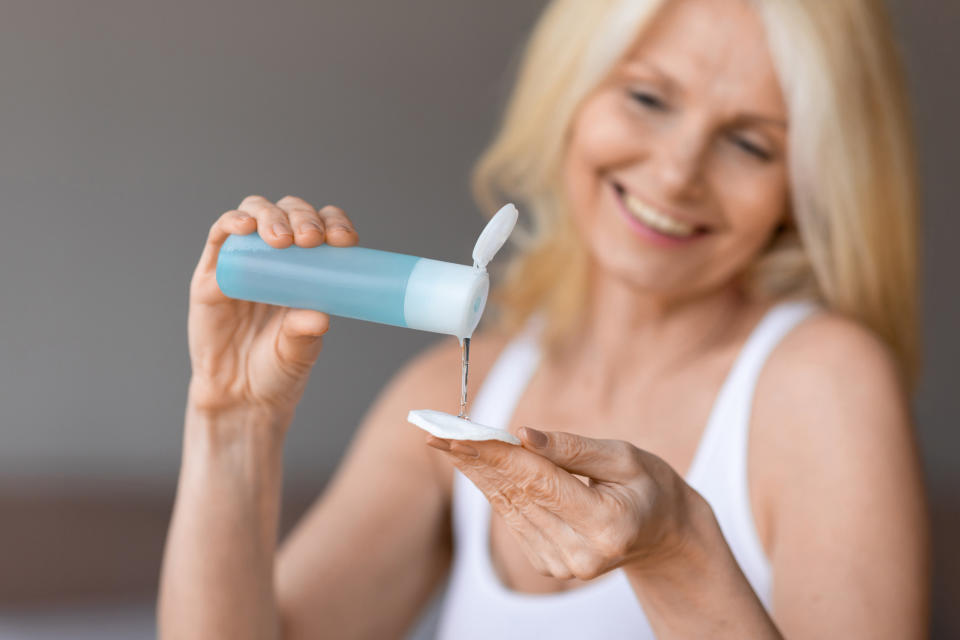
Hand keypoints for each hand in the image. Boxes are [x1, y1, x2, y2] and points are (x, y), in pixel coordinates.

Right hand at [187, 195, 357, 427]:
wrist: (239, 395)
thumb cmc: (277, 369)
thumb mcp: (298, 352)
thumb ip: (305, 334)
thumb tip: (321, 317)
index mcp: (308, 267)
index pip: (323, 228)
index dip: (334, 223)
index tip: (345, 240)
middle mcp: (276, 257)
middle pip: (289, 212)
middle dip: (303, 217)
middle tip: (311, 239)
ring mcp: (244, 260)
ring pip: (256, 213)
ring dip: (271, 216)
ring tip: (282, 238)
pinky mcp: (211, 272)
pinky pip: (219, 236)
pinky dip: (232, 222)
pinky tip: (245, 226)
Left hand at [425, 428, 701, 580]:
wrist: (661, 534)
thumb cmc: (648, 487)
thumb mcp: (624, 456)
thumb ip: (573, 448)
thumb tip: (522, 434)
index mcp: (607, 525)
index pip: (539, 482)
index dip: (496, 454)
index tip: (460, 433)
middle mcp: (580, 553)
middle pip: (516, 494)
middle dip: (474, 459)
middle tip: (437, 432)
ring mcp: (562, 564)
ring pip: (508, 507)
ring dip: (476, 471)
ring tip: (447, 441)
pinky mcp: (548, 565)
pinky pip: (513, 518)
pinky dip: (493, 488)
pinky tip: (474, 463)